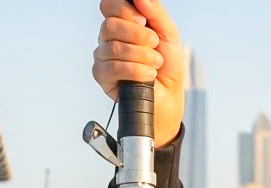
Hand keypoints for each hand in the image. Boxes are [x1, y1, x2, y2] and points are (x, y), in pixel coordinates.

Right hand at [94, 0, 184, 145]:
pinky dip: (136, 71)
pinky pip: (113, 67)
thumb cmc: (167, 66)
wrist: (169, 96)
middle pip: (110, 25)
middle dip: (138, 35)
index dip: (124, 9)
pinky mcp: (102, 75)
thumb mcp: (169, 33)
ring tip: (155, 63)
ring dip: (142, 56)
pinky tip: (148, 75)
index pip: (109, 5)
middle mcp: (109, 37)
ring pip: (114, 47)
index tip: (143, 20)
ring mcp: (103, 56)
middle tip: (154, 44)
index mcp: (122, 22)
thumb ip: (155, 12)